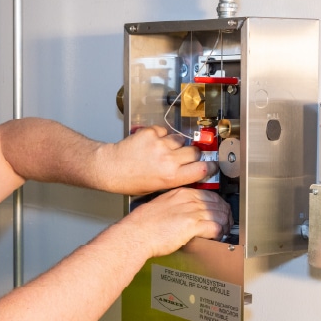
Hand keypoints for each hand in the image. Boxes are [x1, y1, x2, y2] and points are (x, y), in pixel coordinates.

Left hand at [97, 125, 215, 194]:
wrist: (110, 168)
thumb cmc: (130, 182)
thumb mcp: (157, 188)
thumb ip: (176, 179)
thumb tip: (193, 172)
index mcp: (171, 177)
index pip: (203, 169)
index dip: (209, 166)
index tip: (211, 165)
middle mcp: (168, 160)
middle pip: (195, 151)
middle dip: (192, 154)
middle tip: (184, 157)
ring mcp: (159, 145)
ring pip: (180, 140)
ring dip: (176, 144)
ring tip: (163, 151)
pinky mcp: (151, 133)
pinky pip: (165, 131)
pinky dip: (161, 136)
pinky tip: (153, 144)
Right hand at [118, 188, 232, 258]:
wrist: (136, 233)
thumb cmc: (143, 224)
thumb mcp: (161, 206)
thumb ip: (176, 207)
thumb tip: (186, 215)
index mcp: (181, 193)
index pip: (209, 195)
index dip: (219, 205)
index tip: (220, 211)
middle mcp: (188, 200)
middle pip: (218, 204)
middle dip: (225, 215)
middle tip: (227, 224)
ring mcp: (191, 211)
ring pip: (219, 215)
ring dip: (224, 225)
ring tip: (224, 233)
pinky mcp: (192, 225)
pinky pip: (215, 227)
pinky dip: (219, 233)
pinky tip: (216, 237)